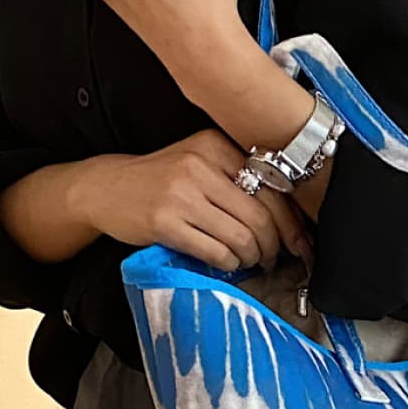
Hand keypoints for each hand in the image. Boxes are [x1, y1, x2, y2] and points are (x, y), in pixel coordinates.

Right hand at [80, 129, 313, 273]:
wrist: (106, 188)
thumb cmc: (161, 180)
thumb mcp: (199, 162)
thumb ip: (237, 177)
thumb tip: (288, 217)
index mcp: (215, 145)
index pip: (272, 186)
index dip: (292, 222)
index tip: (301, 243)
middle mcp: (200, 165)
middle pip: (261, 215)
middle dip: (275, 245)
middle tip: (274, 258)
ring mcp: (181, 194)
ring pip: (241, 236)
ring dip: (253, 257)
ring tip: (250, 261)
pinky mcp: (165, 222)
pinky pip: (215, 251)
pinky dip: (229, 263)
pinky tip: (228, 262)